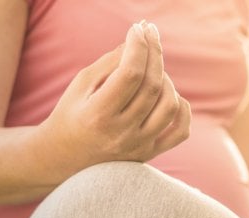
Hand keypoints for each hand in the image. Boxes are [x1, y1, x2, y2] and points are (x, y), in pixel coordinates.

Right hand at [40, 21, 191, 174]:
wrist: (67, 157)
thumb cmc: (72, 115)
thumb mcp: (81, 85)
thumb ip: (110, 63)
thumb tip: (138, 42)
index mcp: (98, 115)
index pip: (130, 74)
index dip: (138, 47)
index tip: (138, 29)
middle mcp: (121, 133)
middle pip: (152, 86)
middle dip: (154, 54)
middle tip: (150, 35)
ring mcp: (139, 146)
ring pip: (170, 105)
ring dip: (167, 80)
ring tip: (153, 70)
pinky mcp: (151, 154)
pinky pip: (181, 131)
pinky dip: (182, 108)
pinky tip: (169, 95)